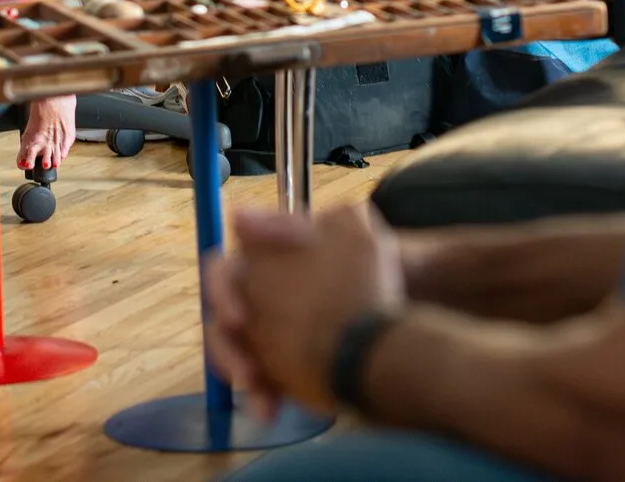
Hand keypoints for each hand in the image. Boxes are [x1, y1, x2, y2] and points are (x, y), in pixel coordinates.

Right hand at [203, 204, 405, 415]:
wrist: (402, 317)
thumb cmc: (370, 273)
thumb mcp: (345, 233)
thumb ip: (290, 224)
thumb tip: (239, 216)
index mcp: (265, 262)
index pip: (223, 273)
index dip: (223, 293)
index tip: (240, 318)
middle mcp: (257, 297)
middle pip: (221, 322)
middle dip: (228, 348)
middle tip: (247, 371)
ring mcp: (265, 334)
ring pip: (232, 356)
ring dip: (238, 374)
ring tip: (258, 394)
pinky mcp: (277, 366)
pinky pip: (255, 382)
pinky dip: (259, 396)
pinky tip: (270, 408)